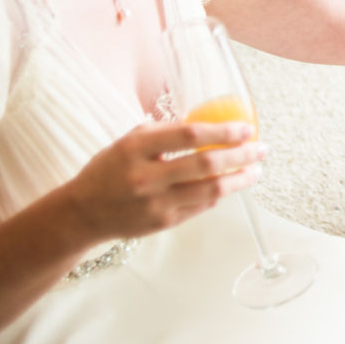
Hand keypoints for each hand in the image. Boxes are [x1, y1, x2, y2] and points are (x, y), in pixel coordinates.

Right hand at [64, 121, 265, 240]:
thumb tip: (210, 120)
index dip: (223, 130)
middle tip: (262, 148)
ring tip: (256, 169)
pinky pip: (201, 206)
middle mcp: (145, 177)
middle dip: (241, 155)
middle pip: (205, 164)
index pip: (189, 135)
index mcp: (136, 148)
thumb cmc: (111, 169)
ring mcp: (155, 203)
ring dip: (240, 179)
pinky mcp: (163, 223)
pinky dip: (220, 193)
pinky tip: (233, 183)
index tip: (247, 128)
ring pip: (210, 190)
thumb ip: (164, 131)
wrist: (82, 213)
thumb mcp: (129, 141)